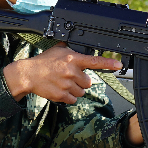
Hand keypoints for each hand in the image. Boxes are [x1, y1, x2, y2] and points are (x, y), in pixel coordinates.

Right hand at [3, 43, 121, 103]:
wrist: (28, 74)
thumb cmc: (43, 62)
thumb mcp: (58, 50)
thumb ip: (71, 50)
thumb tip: (80, 48)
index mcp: (72, 59)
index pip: (94, 61)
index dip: (108, 63)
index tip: (118, 64)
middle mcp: (71, 72)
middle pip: (88, 82)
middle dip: (81, 81)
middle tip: (70, 77)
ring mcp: (67, 85)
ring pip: (81, 92)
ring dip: (75, 89)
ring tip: (63, 83)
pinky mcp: (62, 95)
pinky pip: (73, 99)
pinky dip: (68, 97)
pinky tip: (60, 90)